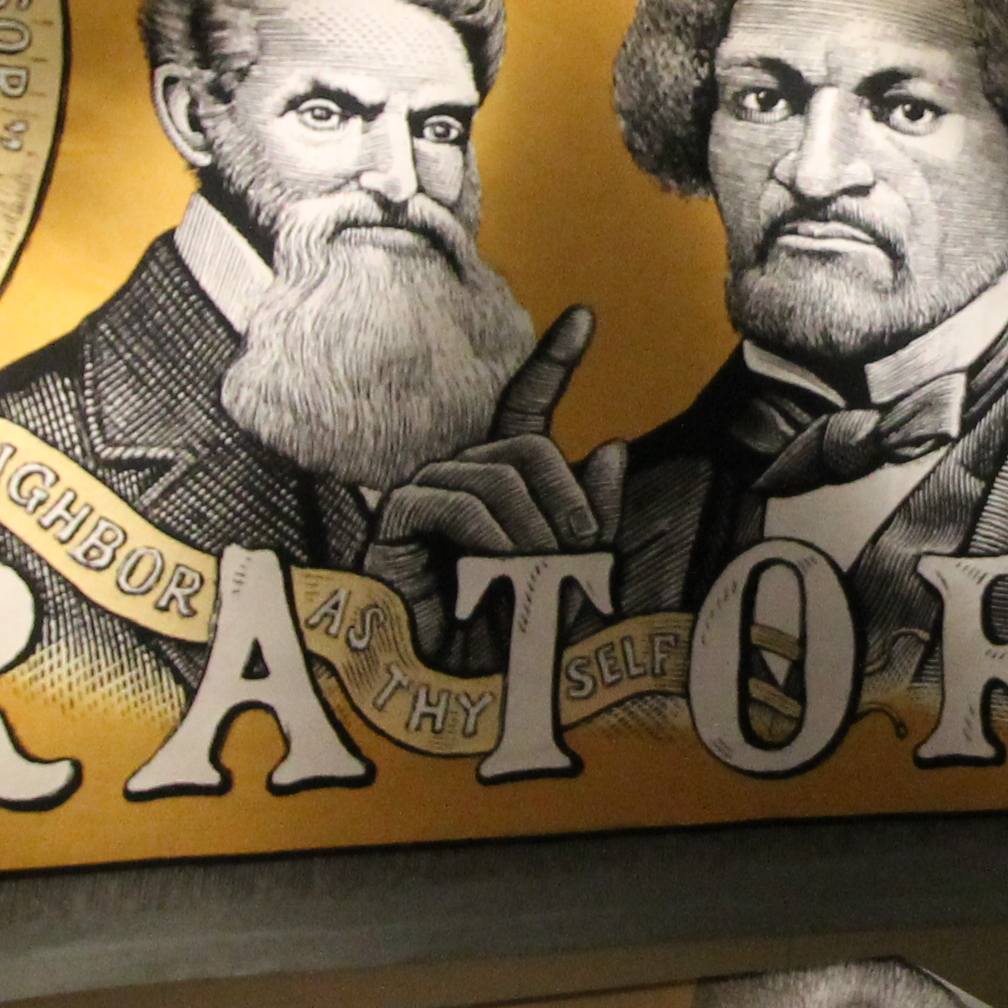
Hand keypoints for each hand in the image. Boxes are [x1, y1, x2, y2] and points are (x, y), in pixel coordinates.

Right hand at [362, 307, 627, 655]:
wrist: (451, 692)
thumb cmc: (505, 640)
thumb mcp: (570, 581)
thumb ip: (593, 521)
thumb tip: (610, 449)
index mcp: (503, 483)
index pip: (525, 407)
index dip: (553, 362)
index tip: (586, 315)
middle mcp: (463, 475)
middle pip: (527, 447)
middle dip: (568, 500)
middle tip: (583, 555)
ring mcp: (427, 490)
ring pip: (499, 475)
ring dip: (534, 532)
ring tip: (537, 580)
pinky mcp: (397, 516)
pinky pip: (457, 501)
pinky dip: (491, 536)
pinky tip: (498, 569)